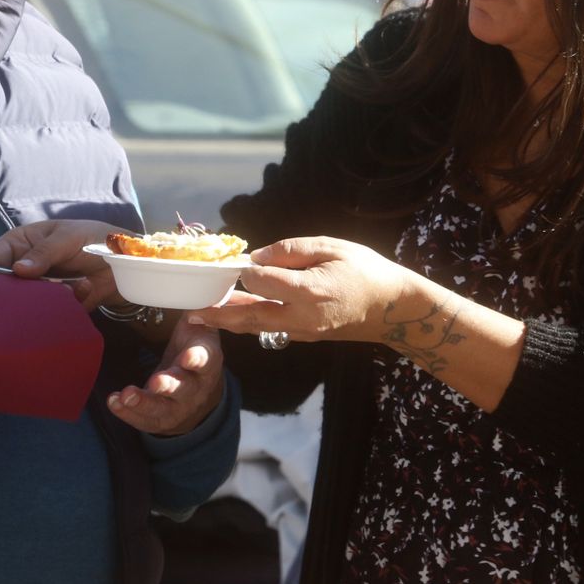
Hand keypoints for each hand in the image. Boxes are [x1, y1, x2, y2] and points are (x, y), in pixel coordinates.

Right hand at [0, 218, 123, 308]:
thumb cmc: (92, 237)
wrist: (124, 259)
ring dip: (44, 298)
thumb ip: (44, 252)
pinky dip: (66, 303)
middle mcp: (25, 268)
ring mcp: (40, 289)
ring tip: (66, 286)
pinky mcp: (56, 306)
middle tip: (33, 292)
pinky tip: (83, 288)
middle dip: (13, 294)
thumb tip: (18, 270)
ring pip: (25, 303)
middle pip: (3, 287)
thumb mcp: (67, 238)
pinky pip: (50, 312)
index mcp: (20, 244)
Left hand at [107, 315, 224, 436]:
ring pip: (164, 409)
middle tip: (156, 381)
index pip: (206, 360)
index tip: (188, 357)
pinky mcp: (161, 420)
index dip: (198, 359)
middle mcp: (196, 387)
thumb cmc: (195, 350)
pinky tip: (114, 401)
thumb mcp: (200, 330)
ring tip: (126, 395)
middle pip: (185, 389)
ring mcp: (179, 407)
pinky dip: (128, 414)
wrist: (200, 393)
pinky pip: (145, 421)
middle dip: (170, 385)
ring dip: (144, 403)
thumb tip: (193, 282)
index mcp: (208, 361)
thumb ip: (198, 311)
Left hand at [190, 236, 416, 343]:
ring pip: (256, 328)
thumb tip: (257, 257)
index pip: (260, 281)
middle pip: (249, 316)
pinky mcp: (305, 337)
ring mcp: (302, 331)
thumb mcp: (332, 247)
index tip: (232, 262)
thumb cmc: (366, 270)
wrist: (393, 309)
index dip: (244, 270)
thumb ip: (291, 250)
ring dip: (228, 322)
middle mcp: (300, 317)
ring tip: (201, 316)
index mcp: (308, 291)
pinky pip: (269, 331)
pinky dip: (248, 323)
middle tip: (190, 310)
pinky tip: (234, 316)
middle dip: (218, 313)